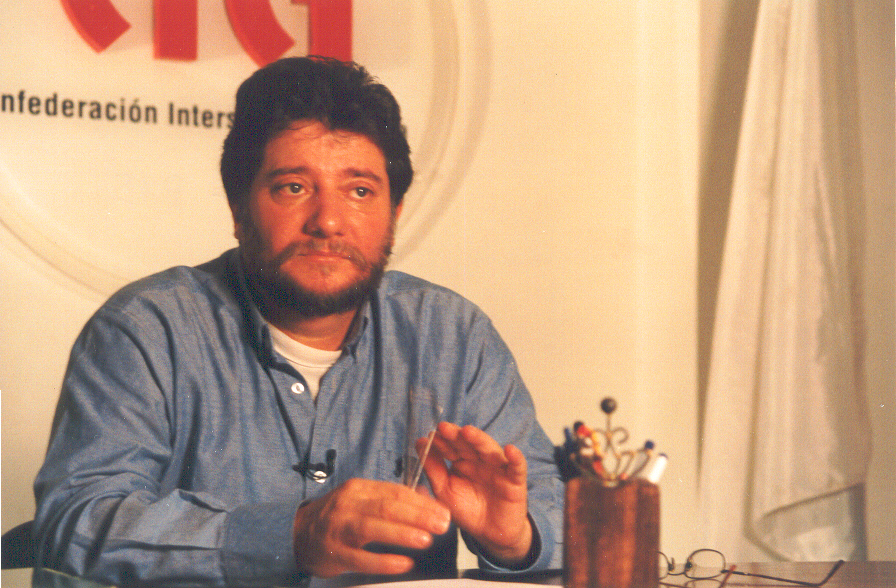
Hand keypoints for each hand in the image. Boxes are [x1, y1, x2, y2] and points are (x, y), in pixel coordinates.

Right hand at [292, 478, 450, 577]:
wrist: (300, 534)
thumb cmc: (339, 518)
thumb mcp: (361, 501)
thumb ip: (390, 500)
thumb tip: (426, 500)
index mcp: (359, 489)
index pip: (395, 492)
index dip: (421, 502)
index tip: (443, 511)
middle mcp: (348, 504)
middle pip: (386, 507)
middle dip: (418, 515)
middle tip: (442, 524)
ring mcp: (339, 528)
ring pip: (372, 528)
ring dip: (402, 534)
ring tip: (426, 540)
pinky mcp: (334, 552)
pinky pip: (360, 558)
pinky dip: (383, 561)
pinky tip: (404, 564)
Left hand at [420, 422, 532, 565]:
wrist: (491, 534)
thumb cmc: (467, 510)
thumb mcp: (444, 490)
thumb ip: (433, 468)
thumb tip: (419, 443)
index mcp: (462, 460)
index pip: (452, 446)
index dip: (442, 441)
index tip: (430, 436)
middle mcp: (480, 460)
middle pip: (469, 444)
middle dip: (457, 435)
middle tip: (444, 428)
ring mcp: (498, 468)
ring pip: (490, 450)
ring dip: (480, 440)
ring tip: (468, 432)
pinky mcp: (515, 480)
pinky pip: (517, 467)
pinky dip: (516, 458)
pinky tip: (510, 450)